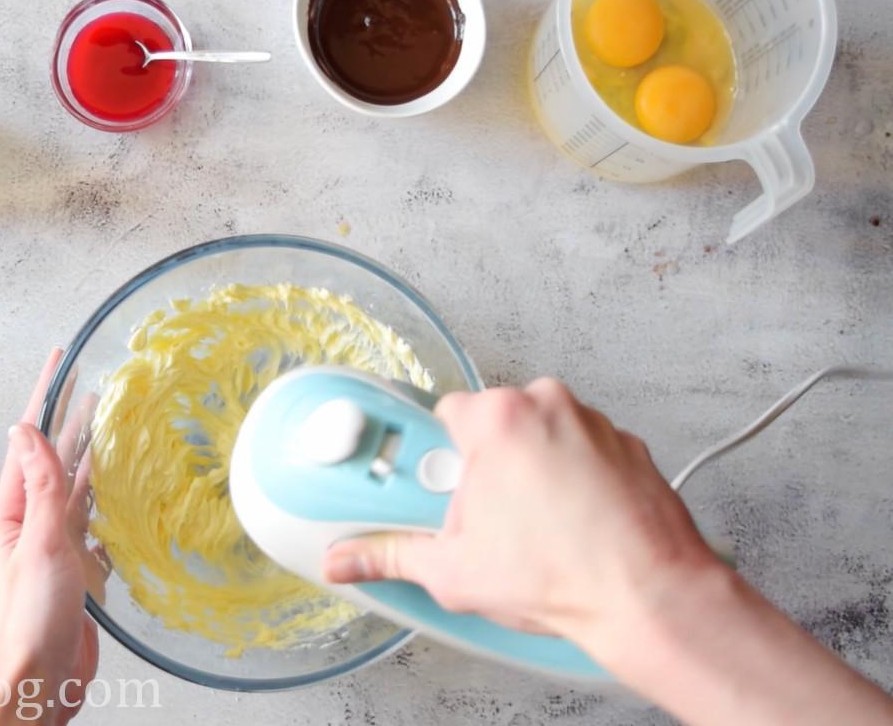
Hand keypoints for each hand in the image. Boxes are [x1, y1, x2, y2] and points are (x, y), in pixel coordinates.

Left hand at [0, 350, 103, 725]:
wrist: (40, 680)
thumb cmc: (31, 620)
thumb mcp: (39, 543)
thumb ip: (40, 486)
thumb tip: (24, 430)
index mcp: (10, 512)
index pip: (28, 440)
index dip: (45, 396)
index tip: (59, 360)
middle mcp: (29, 523)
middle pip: (53, 459)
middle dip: (71, 420)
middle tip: (92, 384)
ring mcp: (51, 545)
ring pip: (73, 488)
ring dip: (89, 454)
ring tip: (108, 423)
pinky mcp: (73, 568)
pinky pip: (89, 522)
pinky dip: (103, 499)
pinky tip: (116, 488)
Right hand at [323, 378, 714, 646]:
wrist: (653, 599)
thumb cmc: (567, 577)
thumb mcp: (455, 572)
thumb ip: (392, 555)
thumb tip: (351, 558)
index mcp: (500, 420)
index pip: (442, 414)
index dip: (434, 456)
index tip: (431, 484)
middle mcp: (549, 406)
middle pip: (492, 425)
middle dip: (482, 470)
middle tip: (482, 521)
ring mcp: (594, 423)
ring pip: (539, 437)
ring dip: (528, 473)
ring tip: (530, 530)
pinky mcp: (628, 447)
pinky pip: (581, 452)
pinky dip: (572, 481)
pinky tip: (568, 527)